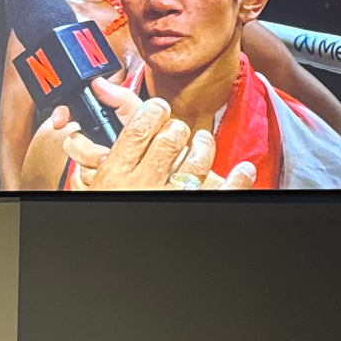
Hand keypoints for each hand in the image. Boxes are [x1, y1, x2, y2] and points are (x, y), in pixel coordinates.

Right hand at [62, 80, 255, 191]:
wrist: (122, 255)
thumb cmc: (112, 203)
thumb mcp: (96, 177)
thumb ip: (103, 135)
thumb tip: (103, 85)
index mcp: (116, 172)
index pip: (139, 127)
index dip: (153, 111)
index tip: (158, 108)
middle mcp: (144, 184)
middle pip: (170, 138)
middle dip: (177, 129)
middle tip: (179, 131)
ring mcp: (171, 196)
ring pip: (196, 159)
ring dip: (203, 146)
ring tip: (201, 144)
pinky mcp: (193, 206)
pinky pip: (220, 190)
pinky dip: (238, 179)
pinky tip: (244, 170)